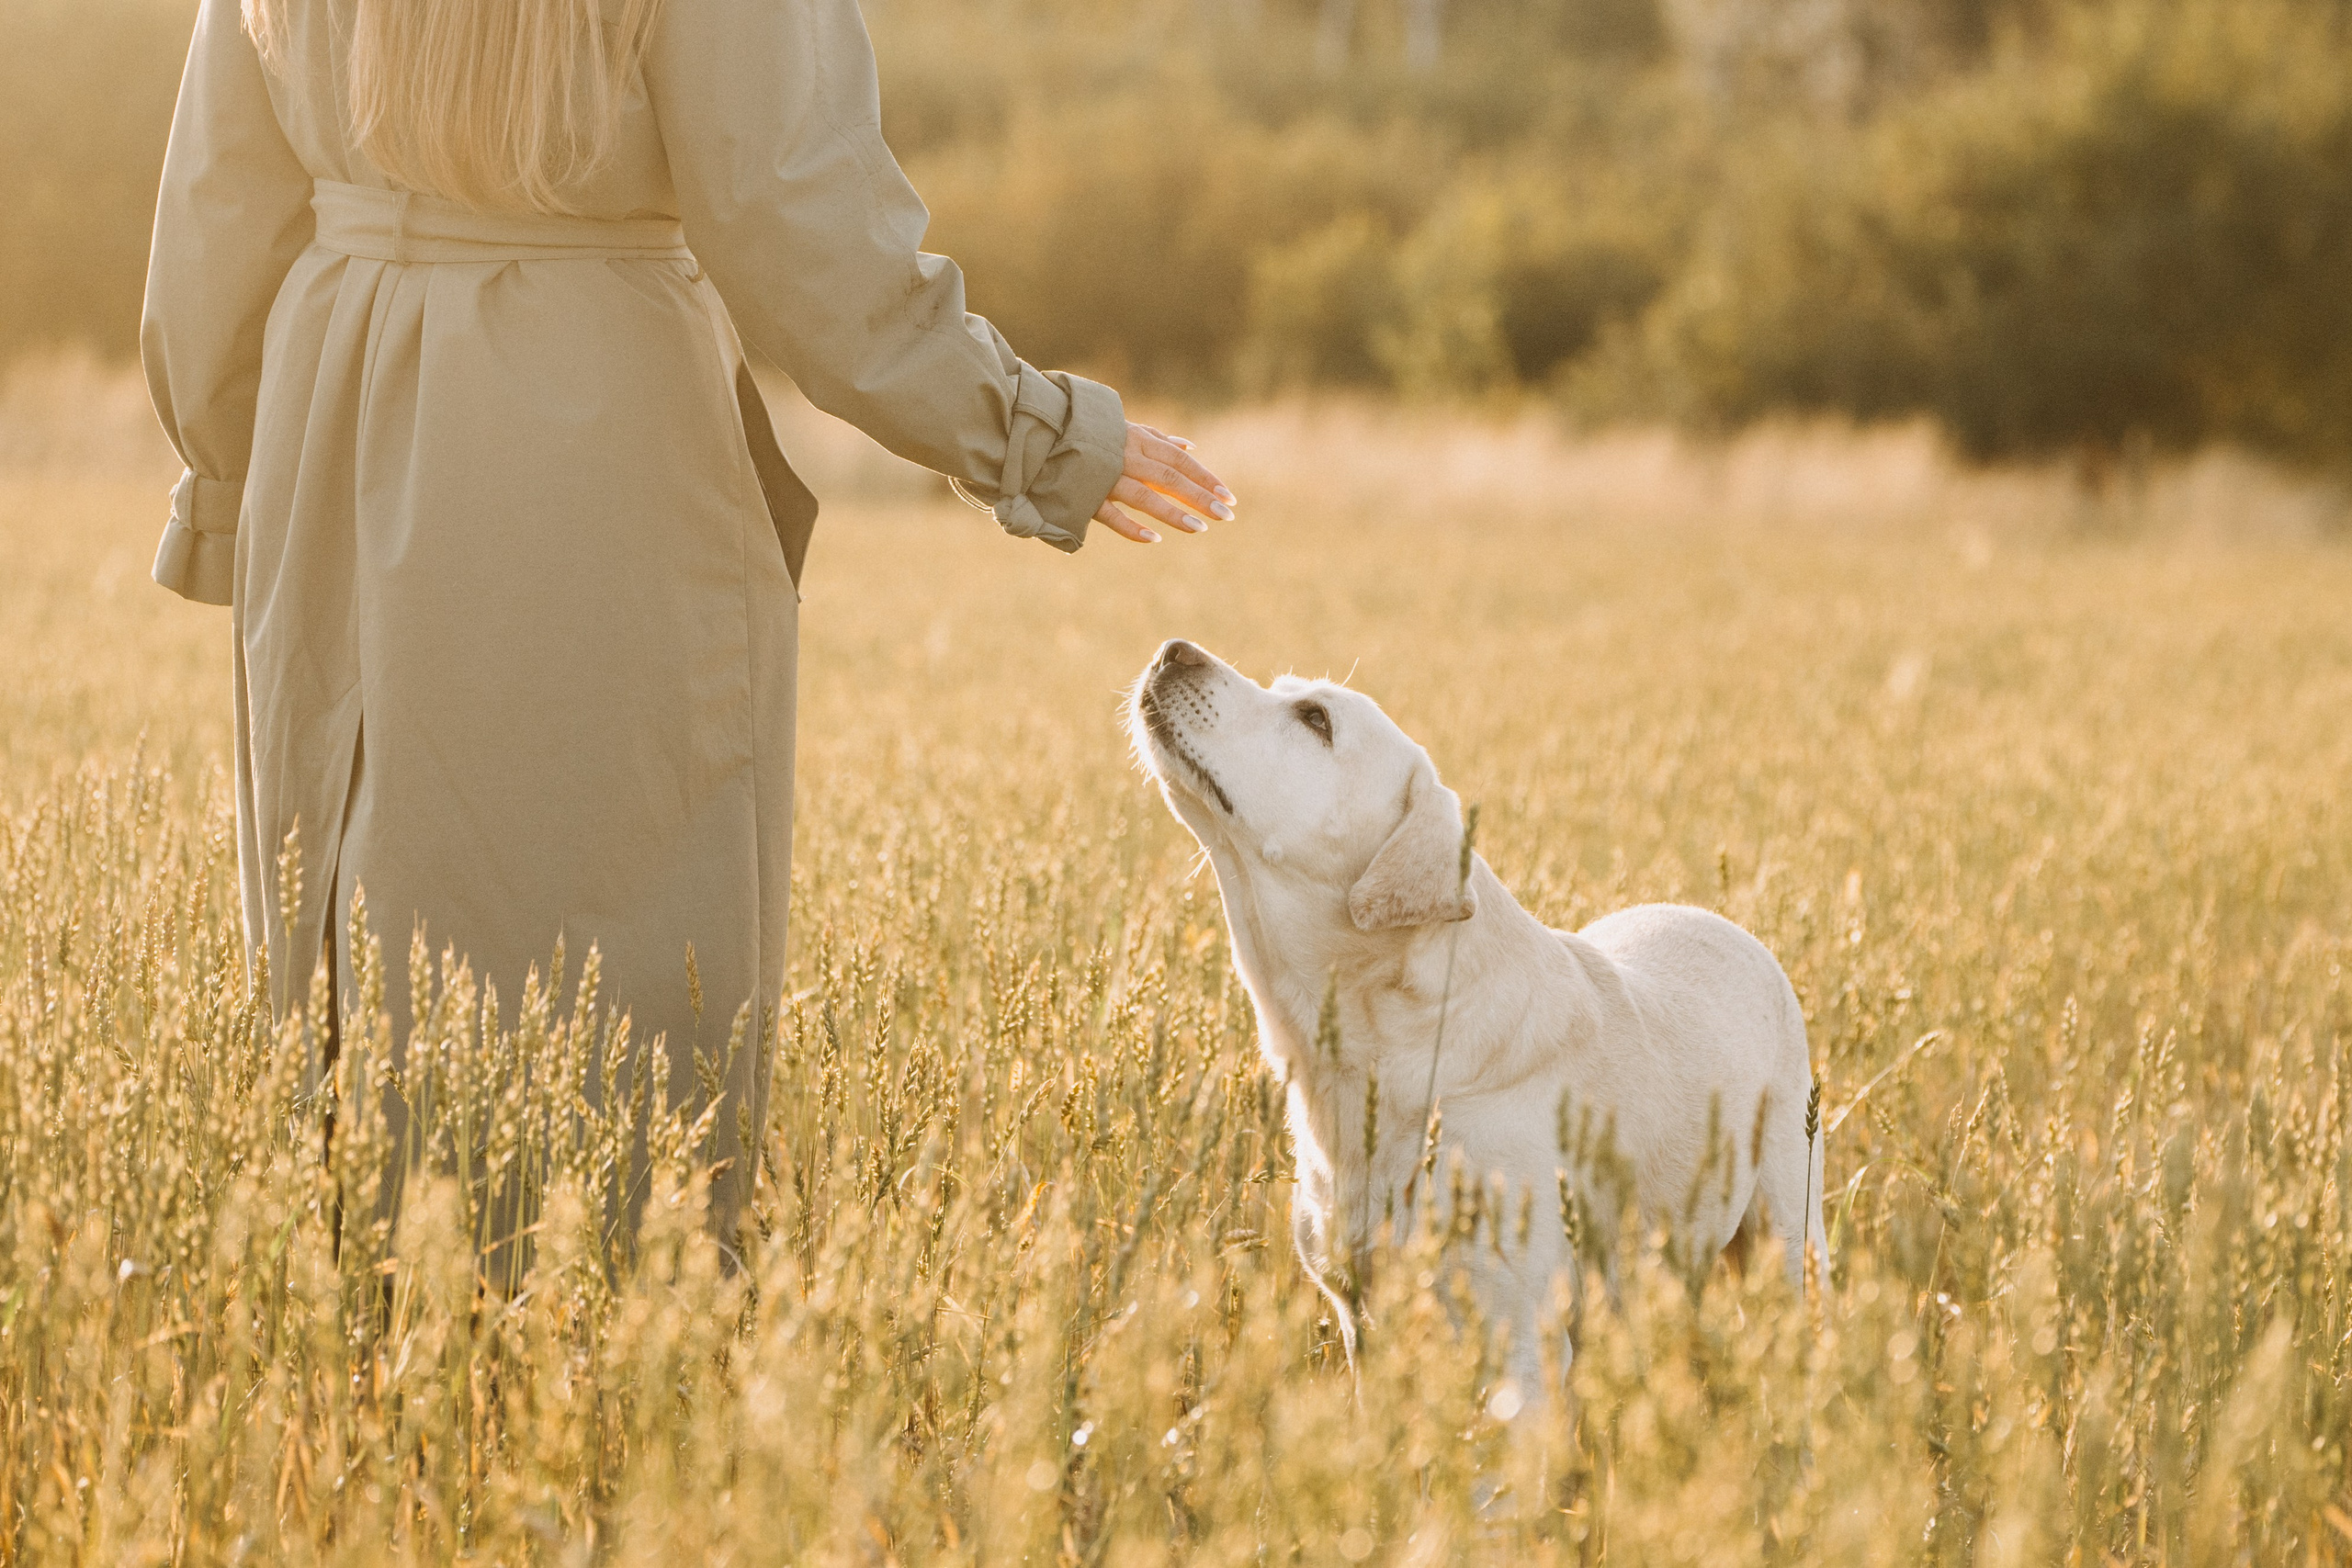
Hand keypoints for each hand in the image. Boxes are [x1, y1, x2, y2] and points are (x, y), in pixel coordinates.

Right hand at [1095, 422, 1235, 542]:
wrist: (1041, 434)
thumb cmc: (1089, 433)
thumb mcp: (1126, 429)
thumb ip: (1158, 438)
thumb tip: (1189, 447)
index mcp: (1138, 440)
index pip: (1179, 461)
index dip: (1205, 477)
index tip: (1228, 496)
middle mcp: (1126, 456)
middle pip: (1170, 478)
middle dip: (1200, 496)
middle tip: (1227, 514)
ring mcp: (1106, 476)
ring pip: (1145, 496)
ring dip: (1173, 512)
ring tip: (1200, 528)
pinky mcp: (1086, 495)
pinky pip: (1111, 514)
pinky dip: (1132, 527)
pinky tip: (1155, 539)